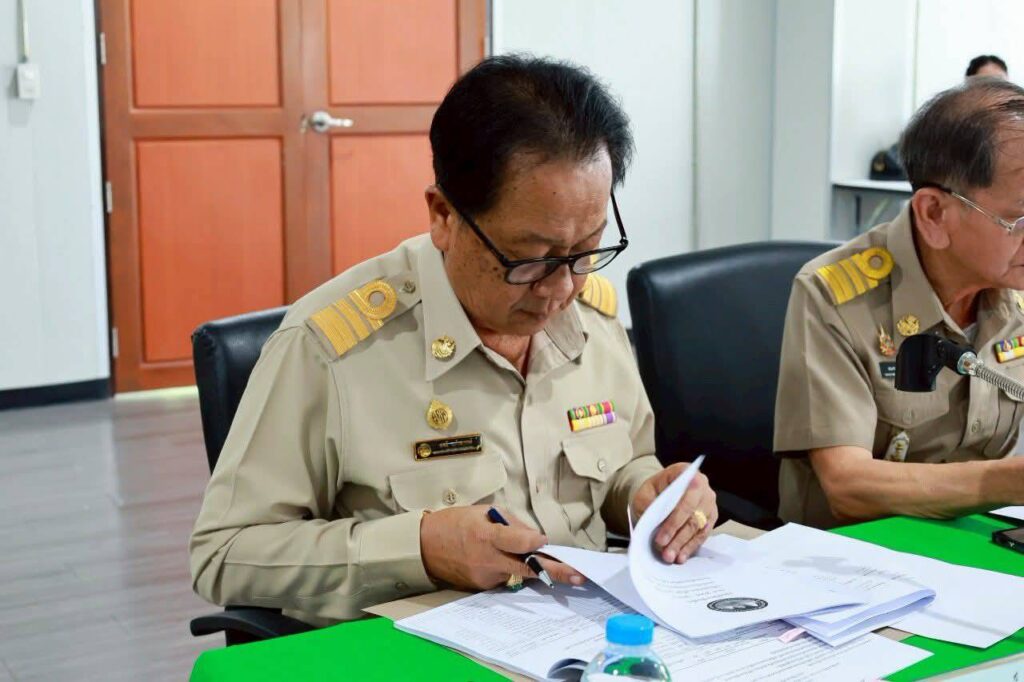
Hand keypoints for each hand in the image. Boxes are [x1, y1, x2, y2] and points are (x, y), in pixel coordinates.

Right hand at [420, 505, 584, 588]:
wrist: (425, 546)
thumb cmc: (456, 523)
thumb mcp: (483, 512)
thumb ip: (511, 524)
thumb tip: (535, 538)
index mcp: (485, 534)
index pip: (515, 541)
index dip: (533, 543)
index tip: (546, 542)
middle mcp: (486, 558)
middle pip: (526, 567)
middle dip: (555, 571)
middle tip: (578, 576)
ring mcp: (484, 576)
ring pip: (518, 574)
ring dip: (532, 568)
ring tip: (547, 561)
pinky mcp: (482, 587)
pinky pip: (505, 578)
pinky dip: (511, 570)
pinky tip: (504, 561)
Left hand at [631, 465, 717, 563]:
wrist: (659, 493)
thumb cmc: (653, 491)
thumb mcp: (644, 494)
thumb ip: (649, 506)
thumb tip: (656, 526)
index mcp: (684, 472)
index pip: (685, 496)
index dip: (674, 519)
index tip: (660, 537)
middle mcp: (701, 484)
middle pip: (692, 514)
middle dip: (677, 536)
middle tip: (664, 551)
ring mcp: (708, 501)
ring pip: (698, 526)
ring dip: (683, 544)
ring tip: (670, 557)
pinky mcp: (710, 516)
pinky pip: (702, 534)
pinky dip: (690, 546)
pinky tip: (681, 556)